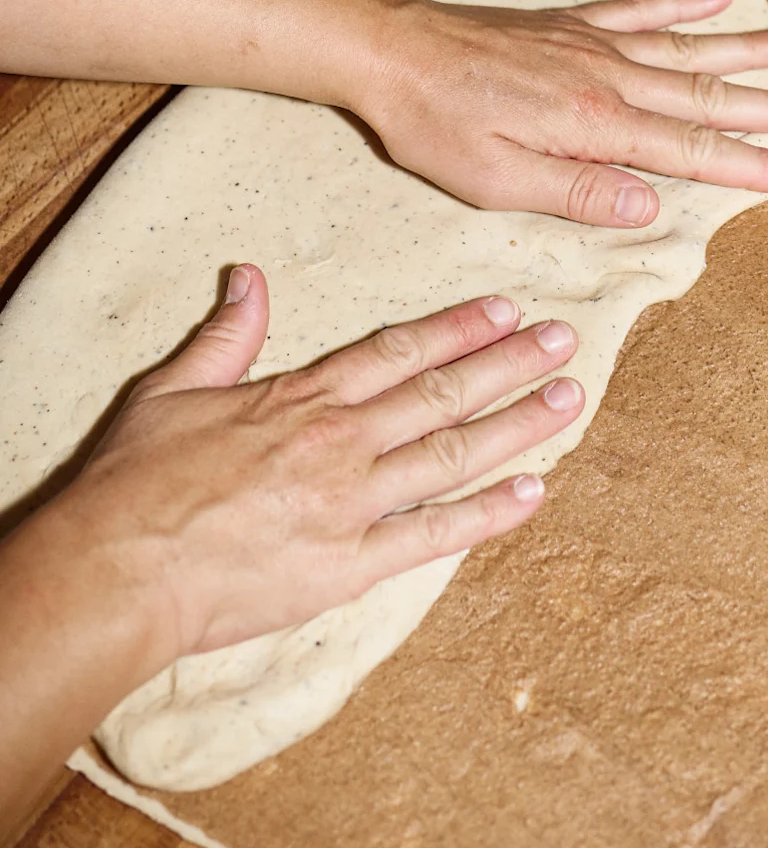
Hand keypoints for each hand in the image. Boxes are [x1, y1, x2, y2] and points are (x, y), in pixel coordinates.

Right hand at [11, 267, 583, 668]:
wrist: (119, 570)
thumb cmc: (136, 484)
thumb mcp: (171, 390)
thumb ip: (225, 335)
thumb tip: (249, 276)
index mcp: (301, 399)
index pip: (398, 351)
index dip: (458, 329)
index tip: (506, 309)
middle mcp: (340, 442)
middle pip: (442, 393)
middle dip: (510, 364)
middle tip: (565, 342)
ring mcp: (351, 504)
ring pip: (452, 453)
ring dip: (517, 425)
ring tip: (568, 400)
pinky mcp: (350, 565)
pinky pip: (434, 536)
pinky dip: (488, 515)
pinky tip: (533, 493)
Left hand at [353, 0, 767, 226]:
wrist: (390, 50)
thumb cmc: (435, 125)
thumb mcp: (496, 181)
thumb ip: (579, 194)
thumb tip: (651, 210)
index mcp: (595, 124)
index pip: (691, 150)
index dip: (751, 165)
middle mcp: (608, 76)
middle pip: (709, 91)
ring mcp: (592, 42)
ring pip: (689, 45)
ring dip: (750, 46)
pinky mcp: (568, 23)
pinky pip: (639, 9)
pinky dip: (682, 3)